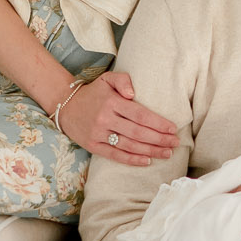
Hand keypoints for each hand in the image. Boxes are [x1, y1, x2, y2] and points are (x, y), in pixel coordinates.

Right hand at [58, 70, 177, 166]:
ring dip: (150, 151)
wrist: (65, 106)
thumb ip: (123, 80)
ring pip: (129, 145)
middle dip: (159, 139)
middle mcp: (105, 118)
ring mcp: (98, 133)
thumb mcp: (107, 79)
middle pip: (137, 132)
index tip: (172, 128)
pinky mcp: (92, 145)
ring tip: (167, 153)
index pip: (140, 114)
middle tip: (175, 143)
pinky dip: (132, 159)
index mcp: (112, 102)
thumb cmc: (93, 93)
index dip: (158, 123)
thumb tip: (133, 94)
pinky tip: (147, 161)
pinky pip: (115, 155)